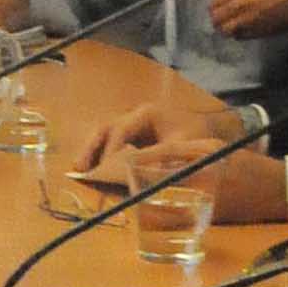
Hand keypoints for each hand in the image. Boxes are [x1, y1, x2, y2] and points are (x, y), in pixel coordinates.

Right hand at [72, 100, 221, 192]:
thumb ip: (160, 157)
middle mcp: (137, 115)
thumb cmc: (196, 135)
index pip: (121, 129)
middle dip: (92, 147)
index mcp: (148, 113)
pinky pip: (112, 141)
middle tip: (80, 168)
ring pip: (105, 133)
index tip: (103, 169)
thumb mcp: (181, 147)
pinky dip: (101, 153)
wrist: (207, 131)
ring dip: (93, 151)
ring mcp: (134, 123)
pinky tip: (94, 169)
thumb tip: (137, 173)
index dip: (111, 150)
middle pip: (106, 128)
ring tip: (80, 170)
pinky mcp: (134, 134)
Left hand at [205, 0, 287, 41]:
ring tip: (231, 27)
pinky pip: (239, 36)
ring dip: (226, 29)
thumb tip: (222, 2)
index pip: (214, 2)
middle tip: (221, 21)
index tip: (216, 11)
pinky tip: (244, 30)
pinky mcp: (255, 31)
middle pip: (216, 18)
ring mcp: (246, 19)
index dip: (213, 8)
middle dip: (216, 20)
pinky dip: (238, 35)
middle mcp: (239, 4)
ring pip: (225, 30)